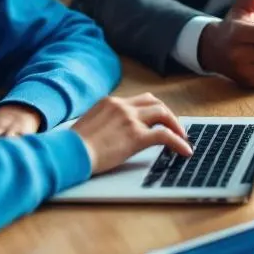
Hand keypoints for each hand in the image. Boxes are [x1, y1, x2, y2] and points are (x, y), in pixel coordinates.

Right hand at [70, 93, 192, 174]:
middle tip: (176, 128)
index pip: (139, 100)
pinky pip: (165, 135)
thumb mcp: (90, 125)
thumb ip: (105, 122)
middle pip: (154, 102)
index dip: (153, 110)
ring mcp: (130, 119)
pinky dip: (178, 142)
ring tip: (183, 139)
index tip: (160, 119)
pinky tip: (184, 151)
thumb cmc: (73, 146)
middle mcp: (122, 106)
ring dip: (176, 126)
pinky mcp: (136, 136)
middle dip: (168, 115)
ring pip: (163, 114)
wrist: (69, 153)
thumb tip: (115, 133)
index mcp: (110, 102)